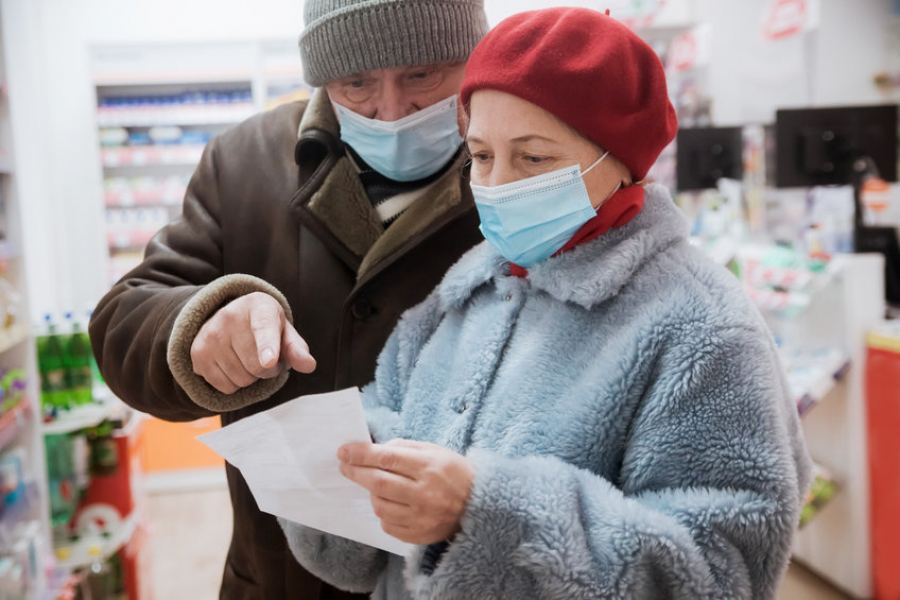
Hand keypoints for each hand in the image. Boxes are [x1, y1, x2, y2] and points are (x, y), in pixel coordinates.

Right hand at [190, 292, 315, 393]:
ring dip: (251, 377)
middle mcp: (229, 316)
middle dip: (268, 369)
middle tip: (267, 357)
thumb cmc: (265, 326)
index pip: (263, 329)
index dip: (267, 347)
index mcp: (259, 306)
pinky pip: (226, 387)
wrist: (230, 316)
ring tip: (249, 358)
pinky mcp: (198, 354)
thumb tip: (308, 365)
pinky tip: (234, 364)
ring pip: (241, 379)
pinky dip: (235, 383)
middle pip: (257, 366)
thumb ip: (296, 348)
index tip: (269, 360)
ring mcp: (210, 335)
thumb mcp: (284, 331)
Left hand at [338, 439, 474, 545]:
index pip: (386, 458)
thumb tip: (374, 450)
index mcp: (429, 467)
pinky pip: (388, 525)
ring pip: (379, 505)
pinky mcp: (419, 535)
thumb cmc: (454, 473)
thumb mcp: (435, 451)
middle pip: (378, 482)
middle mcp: (425, 493)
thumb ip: (404, 448)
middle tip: (345, 466)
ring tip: (377, 486)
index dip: (361, 454)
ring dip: (371, 493)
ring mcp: (422, 518)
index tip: (343, 451)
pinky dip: (383, 513)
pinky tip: (391, 504)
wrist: (480, 506)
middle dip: (356, 472)